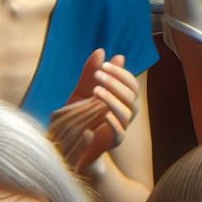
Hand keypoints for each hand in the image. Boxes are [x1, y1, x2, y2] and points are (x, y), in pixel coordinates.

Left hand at [48, 49, 139, 173]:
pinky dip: (112, 123)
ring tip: (96, 91)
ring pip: (127, 113)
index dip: (121, 73)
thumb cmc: (78, 118)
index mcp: (121, 100)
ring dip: (113, 99)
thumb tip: (102, 50)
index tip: (104, 65)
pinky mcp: (110, 145)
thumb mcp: (82, 92)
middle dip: (117, 83)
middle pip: (132, 96)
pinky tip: (101, 114)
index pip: (131, 83)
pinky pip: (119, 134)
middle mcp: (125, 114)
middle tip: (99, 75)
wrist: (69, 151)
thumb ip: (91, 73)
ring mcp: (120, 129)